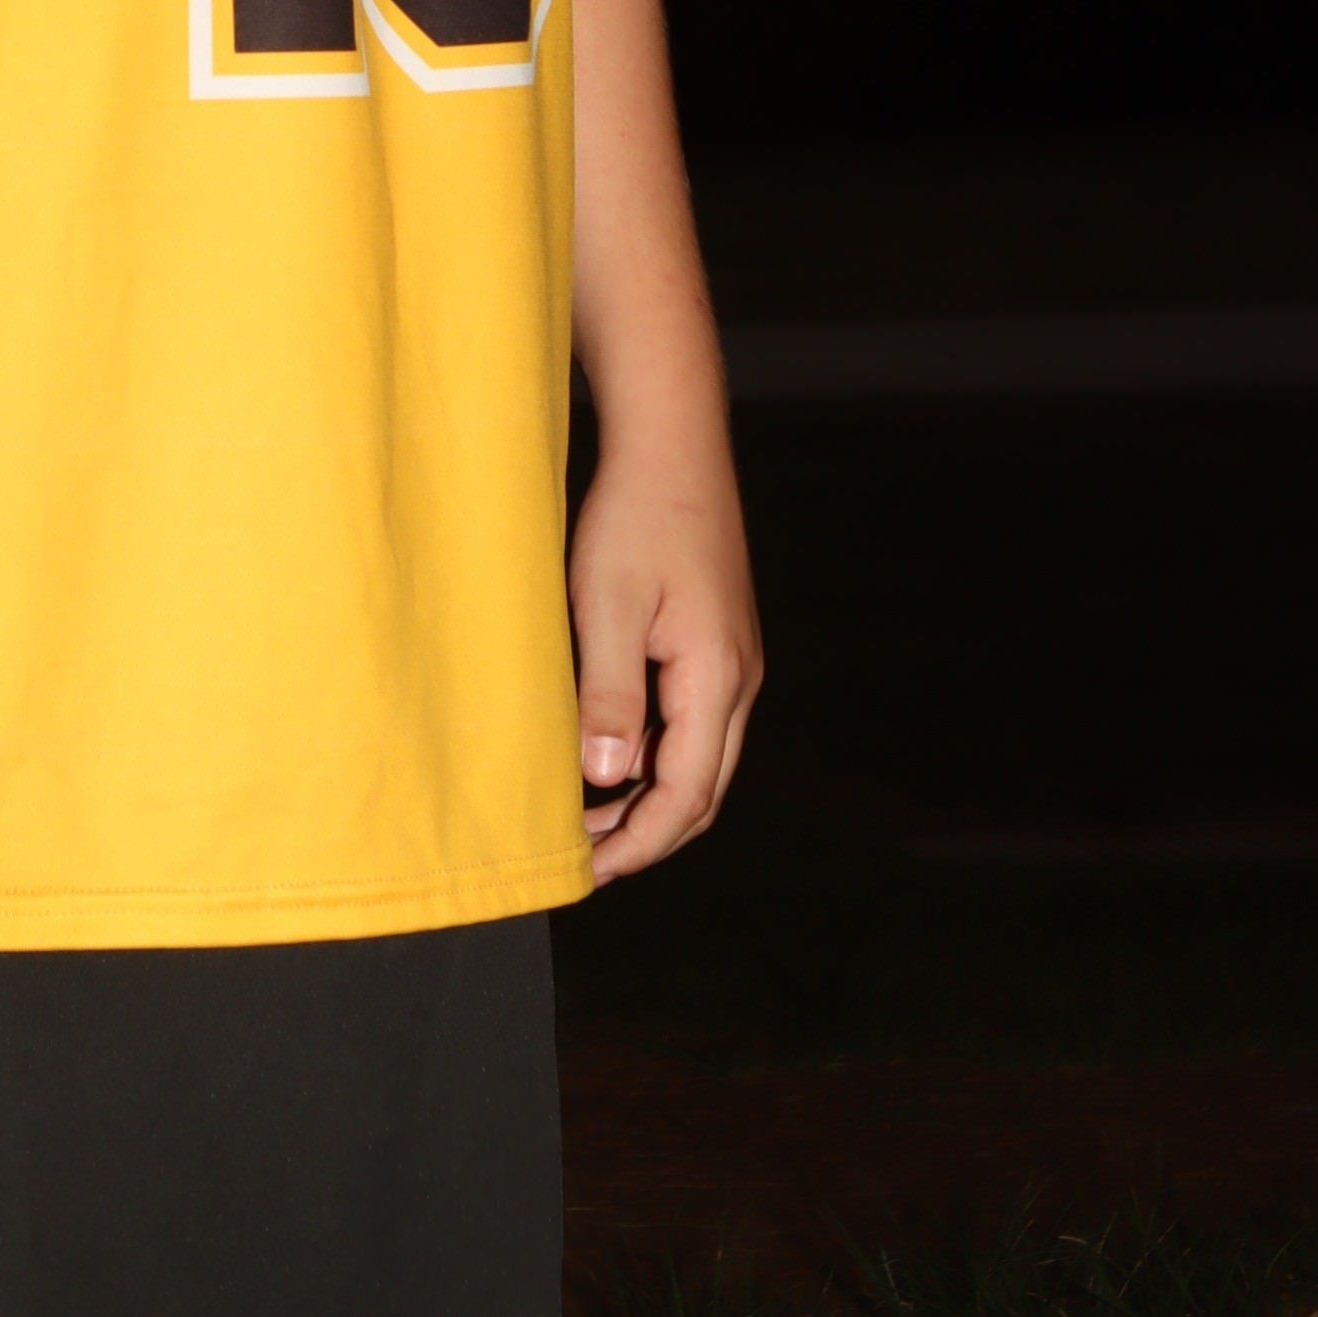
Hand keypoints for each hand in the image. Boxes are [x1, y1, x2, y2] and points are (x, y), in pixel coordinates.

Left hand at [570, 452, 761, 877]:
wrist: (672, 446)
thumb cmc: (634, 517)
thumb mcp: (606, 606)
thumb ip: (608, 696)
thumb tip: (607, 779)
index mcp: (718, 679)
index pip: (686, 796)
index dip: (637, 844)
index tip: (585, 871)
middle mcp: (739, 680)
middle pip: (703, 792)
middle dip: (645, 835)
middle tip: (579, 859)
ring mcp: (733, 663)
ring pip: (699, 760)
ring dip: (647, 798)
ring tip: (581, 818)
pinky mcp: (716, 646)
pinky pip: (691, 725)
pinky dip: (652, 758)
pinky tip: (604, 757)